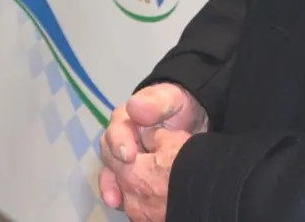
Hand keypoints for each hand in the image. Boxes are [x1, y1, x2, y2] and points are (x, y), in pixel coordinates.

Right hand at [100, 84, 205, 214]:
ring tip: (115, 202)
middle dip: (113, 172)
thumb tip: (134, 106)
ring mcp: (127, 159)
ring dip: (112, 188)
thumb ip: (155, 102)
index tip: (128, 155)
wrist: (195, 119)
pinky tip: (127, 206)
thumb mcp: (171, 99)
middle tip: (119, 185)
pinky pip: (125, 187)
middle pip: (110, 156)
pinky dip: (126, 198)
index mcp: (126, 120)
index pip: (116, 132)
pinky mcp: (136, 174)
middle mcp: (121, 140)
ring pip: (113, 174)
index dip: (119, 143)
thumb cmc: (180, 106)